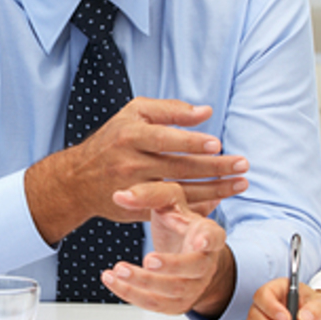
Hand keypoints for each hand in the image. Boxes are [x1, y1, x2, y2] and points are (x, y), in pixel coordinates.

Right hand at [24, 98, 247, 243]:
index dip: (192, 143)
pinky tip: (219, 201)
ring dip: (214, 189)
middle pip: (179, 167)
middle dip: (214, 168)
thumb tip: (206, 112)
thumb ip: (169, 110)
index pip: (165, 139)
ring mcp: (135, 190)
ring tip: (240, 183)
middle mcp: (131, 163)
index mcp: (130, 136)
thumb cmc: (112, 140)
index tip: (218, 145)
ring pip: (180, 191)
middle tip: (242, 165)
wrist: (78, 180)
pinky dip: (197, 206)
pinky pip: (173, 209)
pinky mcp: (138, 209)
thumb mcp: (132, 115)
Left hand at [100, 183, 233, 315]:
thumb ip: (149, 194)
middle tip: (148, 259)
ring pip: (172, 290)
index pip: (214, 237)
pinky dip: (131, 294)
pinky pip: (155, 304)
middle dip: (171, 265)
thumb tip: (120, 195)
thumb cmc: (177, 222)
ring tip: (119, 269)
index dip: (209, 240)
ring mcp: (193, 286)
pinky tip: (113, 281)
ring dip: (143, 282)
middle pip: (194, 268)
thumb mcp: (168, 202)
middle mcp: (205, 263)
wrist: (182, 249)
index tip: (200, 241)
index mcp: (208, 234)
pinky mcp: (176, 303)